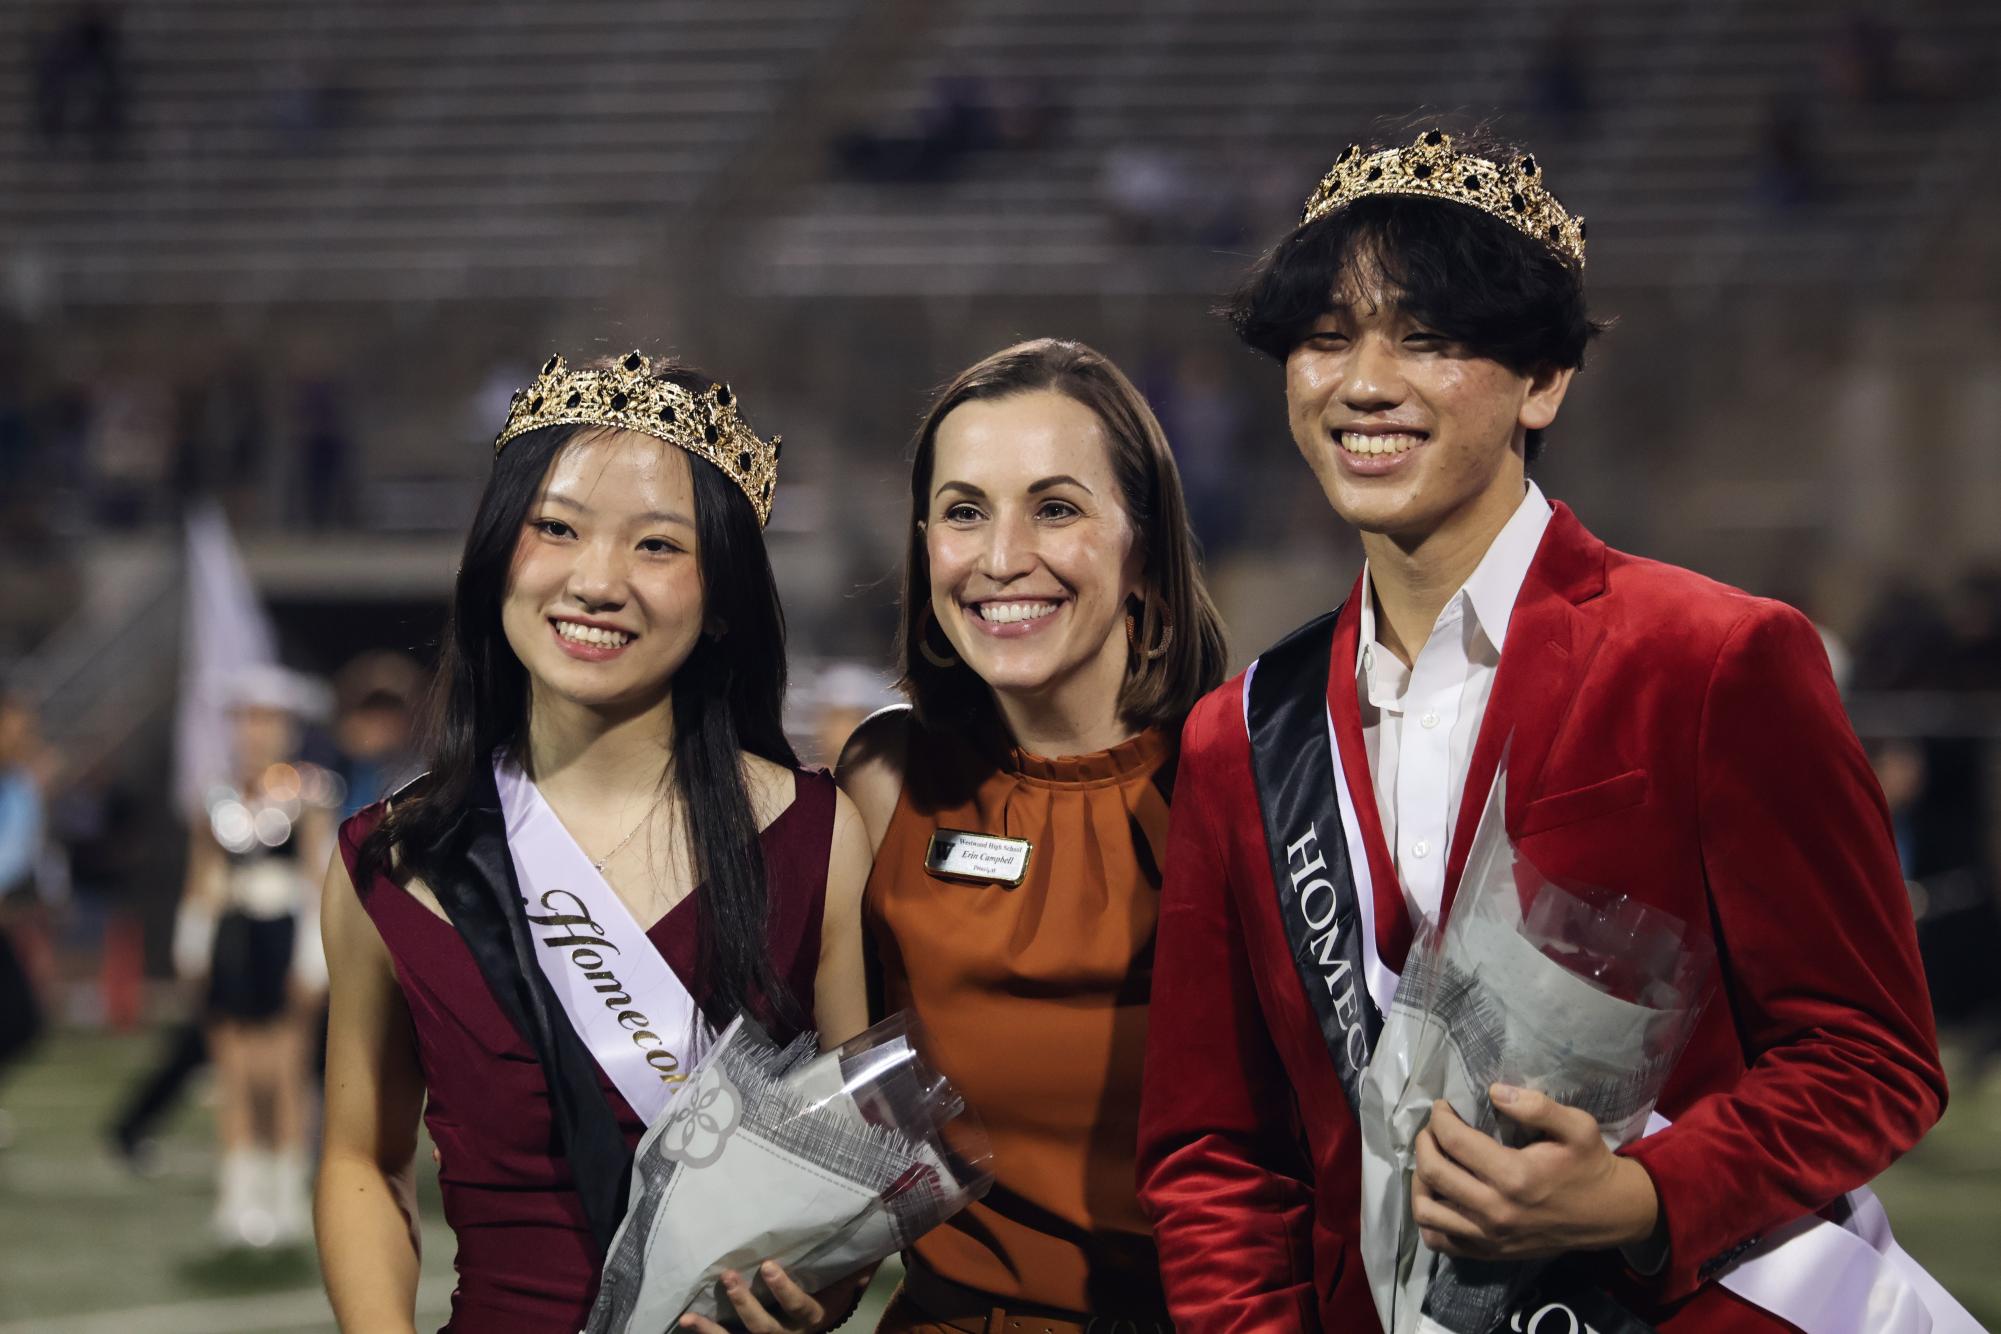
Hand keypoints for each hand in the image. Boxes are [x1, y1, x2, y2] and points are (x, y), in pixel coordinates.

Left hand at [679, 1261, 868, 1333]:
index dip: (785, 1291)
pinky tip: (684, 1322)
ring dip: (714, 1332)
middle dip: (745, 1306)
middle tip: (728, 1277)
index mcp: (812, 1319)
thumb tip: (874, 1236)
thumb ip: (856, 1265)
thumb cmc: (829, 1296)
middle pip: (765, 1329)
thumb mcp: (844, 1283)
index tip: (768, 1266)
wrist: (815, 1328)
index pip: (800, 1307)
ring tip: (690, 1316)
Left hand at [1410, 1083, 1659, 1260]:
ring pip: (1427, 1211)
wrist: (1610, 1215)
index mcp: (1515, 1176)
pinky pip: (1440, 1241)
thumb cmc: (1590, 1166)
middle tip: (1432, 1128)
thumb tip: (1494, 1091)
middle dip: (1424, 1141)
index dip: (1439, 1117)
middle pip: (1433, 1172)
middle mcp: (1496, 1211)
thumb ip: (1537, 1106)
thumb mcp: (1577, 1127)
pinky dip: (1429, 1218)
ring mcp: (1490, 1237)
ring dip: (1420, 1180)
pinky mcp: (1489, 1252)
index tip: (1443, 1106)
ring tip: (1431, 1160)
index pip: (1453, 1140)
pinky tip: (1440, 1195)